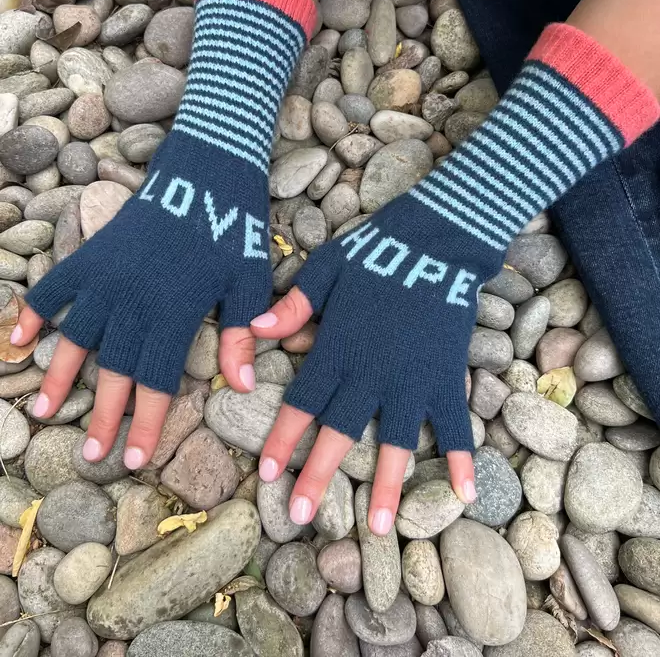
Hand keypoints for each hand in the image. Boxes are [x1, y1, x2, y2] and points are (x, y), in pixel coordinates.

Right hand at [14, 133, 272, 468]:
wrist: (205, 167)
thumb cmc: (234, 225)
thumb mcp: (249, 281)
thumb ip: (239, 334)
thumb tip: (244, 386)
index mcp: (174, 311)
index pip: (155, 379)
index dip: (146, 422)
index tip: (136, 458)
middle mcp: (133, 299)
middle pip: (114, 368)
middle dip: (105, 414)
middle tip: (94, 454)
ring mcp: (106, 275)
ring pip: (76, 336)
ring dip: (59, 375)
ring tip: (45, 412)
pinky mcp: (92, 253)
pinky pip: (54, 287)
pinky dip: (34, 313)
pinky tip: (19, 340)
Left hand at [252, 198, 491, 536]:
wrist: (437, 240)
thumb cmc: (375, 250)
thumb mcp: (325, 270)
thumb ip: (291, 306)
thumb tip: (252, 330)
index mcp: (337, 348)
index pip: (302, 402)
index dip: (281, 439)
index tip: (266, 473)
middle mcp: (370, 372)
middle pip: (338, 431)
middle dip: (316, 475)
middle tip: (300, 514)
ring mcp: (411, 378)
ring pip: (395, 441)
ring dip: (383, 484)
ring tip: (375, 528)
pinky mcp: (446, 376)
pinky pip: (454, 423)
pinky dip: (461, 458)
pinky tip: (465, 495)